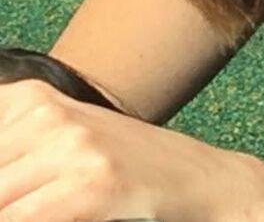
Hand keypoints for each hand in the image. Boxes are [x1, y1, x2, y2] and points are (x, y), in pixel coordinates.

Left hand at [0, 79, 263, 221]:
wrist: (199, 179)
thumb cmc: (127, 165)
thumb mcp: (64, 142)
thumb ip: (17, 152)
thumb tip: (1, 178)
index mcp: (32, 98)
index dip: (1, 173)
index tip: (15, 183)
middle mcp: (47, 114)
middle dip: (5, 196)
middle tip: (36, 199)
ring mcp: (73, 147)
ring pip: (2, 199)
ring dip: (14, 210)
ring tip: (50, 207)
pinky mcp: (94, 185)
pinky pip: (26, 218)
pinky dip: (28, 220)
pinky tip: (55, 217)